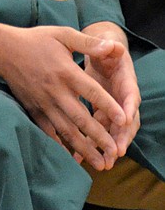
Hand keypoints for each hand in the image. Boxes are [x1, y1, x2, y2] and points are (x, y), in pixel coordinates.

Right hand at [0, 25, 127, 170]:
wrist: (2, 50)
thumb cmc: (36, 41)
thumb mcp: (63, 35)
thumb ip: (89, 43)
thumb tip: (113, 46)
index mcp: (65, 72)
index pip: (91, 92)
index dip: (108, 106)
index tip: (124, 120)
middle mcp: (55, 90)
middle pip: (80, 117)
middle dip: (99, 137)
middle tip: (115, 153)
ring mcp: (43, 102)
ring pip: (65, 129)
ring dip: (83, 147)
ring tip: (99, 163)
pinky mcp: (33, 108)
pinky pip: (47, 130)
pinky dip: (59, 145)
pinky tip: (71, 157)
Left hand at [82, 22, 140, 157]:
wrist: (101, 55)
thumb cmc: (104, 50)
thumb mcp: (107, 47)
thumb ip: (110, 48)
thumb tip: (115, 46)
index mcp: (126, 83)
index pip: (130, 99)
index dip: (128, 110)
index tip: (125, 121)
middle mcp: (122, 99)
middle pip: (125, 122)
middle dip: (121, 138)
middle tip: (116, 153)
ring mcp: (112, 108)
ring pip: (112, 131)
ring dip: (108, 147)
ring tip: (103, 163)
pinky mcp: (100, 113)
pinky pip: (97, 130)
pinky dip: (90, 143)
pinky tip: (79, 158)